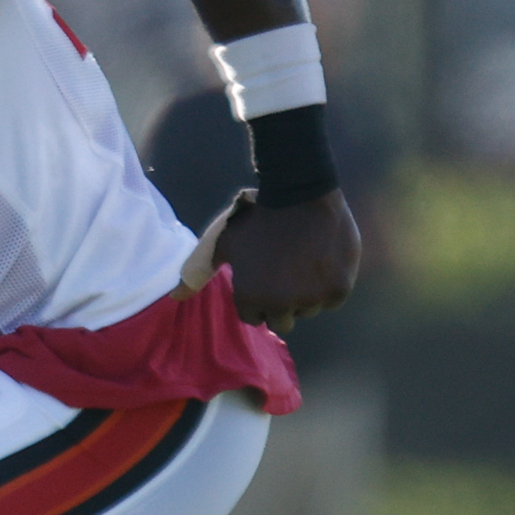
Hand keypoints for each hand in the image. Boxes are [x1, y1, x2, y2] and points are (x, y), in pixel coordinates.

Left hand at [211, 189, 360, 328]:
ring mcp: (313, 299)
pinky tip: (321, 260)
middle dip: (280, 303)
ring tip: (303, 264)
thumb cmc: (257, 217)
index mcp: (251, 298)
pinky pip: (332, 299)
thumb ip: (198, 272)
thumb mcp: (223, 243)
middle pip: (282, 320)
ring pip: (309, 310)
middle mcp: (282, 305)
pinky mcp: (339, 289)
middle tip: (284, 274)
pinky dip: (328, 285)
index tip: (263, 279)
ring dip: (305, 295)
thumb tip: (176, 296)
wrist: (300, 193)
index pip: (254, 318)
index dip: (257, 298)